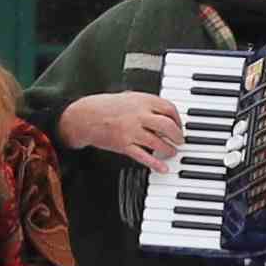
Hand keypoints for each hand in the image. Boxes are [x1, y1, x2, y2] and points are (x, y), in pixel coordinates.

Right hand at [59, 91, 186, 166]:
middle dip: (178, 136)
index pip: (169, 108)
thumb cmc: (106, 106)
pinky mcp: (123, 145)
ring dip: (169, 149)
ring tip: (172, 152)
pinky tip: (162, 167)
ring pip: (158, 142)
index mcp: (142, 100)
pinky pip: (143, 156)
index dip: (178, 119)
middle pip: (168, 126)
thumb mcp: (130, 97)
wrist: (84, 116)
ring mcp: (131, 130)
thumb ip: (148, 104)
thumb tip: (166, 114)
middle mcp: (138, 115)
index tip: (179, 126)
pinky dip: (155, 164)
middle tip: (180, 141)